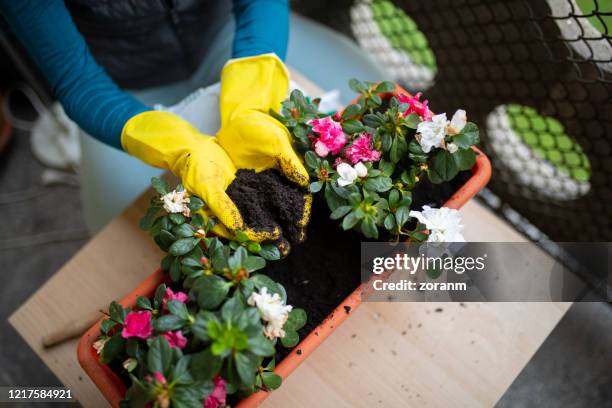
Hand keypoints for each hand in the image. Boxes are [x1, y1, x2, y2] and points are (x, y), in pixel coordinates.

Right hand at [121, 110, 279, 241]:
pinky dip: (274, 202)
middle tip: (292, 240)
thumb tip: (238, 228)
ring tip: (296, 225)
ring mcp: (238, 204)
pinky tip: (289, 202)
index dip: (257, 236)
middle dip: (271, 236)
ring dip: (276, 221)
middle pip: (253, 229)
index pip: (240, 233)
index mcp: (216, 221)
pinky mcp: (245, 192)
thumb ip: (222, 207)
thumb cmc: (196, 168)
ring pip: (259, 216)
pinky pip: (261, 199)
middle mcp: (229, 216)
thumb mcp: (208, 187)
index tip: (275, 233)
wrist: (195, 148)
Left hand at [216, 54, 311, 242]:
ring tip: (270, 248)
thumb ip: (288, 160)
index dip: (301, 212)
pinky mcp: (242, 188)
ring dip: (269, 229)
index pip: (299, 196)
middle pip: (284, 210)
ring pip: (266, 212)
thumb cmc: (260, 125)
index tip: (300, 226)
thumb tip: (304, 182)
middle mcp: (276, 183)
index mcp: (288, 173)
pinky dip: (248, 221)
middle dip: (287, 228)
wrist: (235, 119)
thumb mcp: (276, 140)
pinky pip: (246, 207)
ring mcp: (259, 187)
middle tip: (288, 247)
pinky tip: (246, 235)